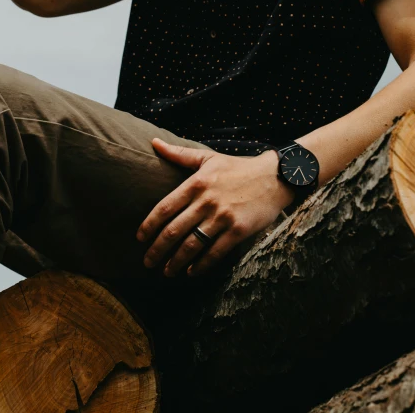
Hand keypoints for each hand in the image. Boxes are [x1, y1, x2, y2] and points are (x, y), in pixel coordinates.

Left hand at [136, 139, 294, 277]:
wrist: (275, 177)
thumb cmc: (238, 167)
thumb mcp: (208, 157)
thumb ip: (179, 153)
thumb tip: (153, 141)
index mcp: (197, 183)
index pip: (165, 208)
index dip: (149, 225)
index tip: (140, 238)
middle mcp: (207, 201)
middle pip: (174, 231)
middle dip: (157, 250)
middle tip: (147, 262)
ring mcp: (222, 217)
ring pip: (191, 245)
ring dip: (175, 262)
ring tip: (166, 271)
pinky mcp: (238, 231)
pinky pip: (214, 253)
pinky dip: (200, 265)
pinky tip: (191, 272)